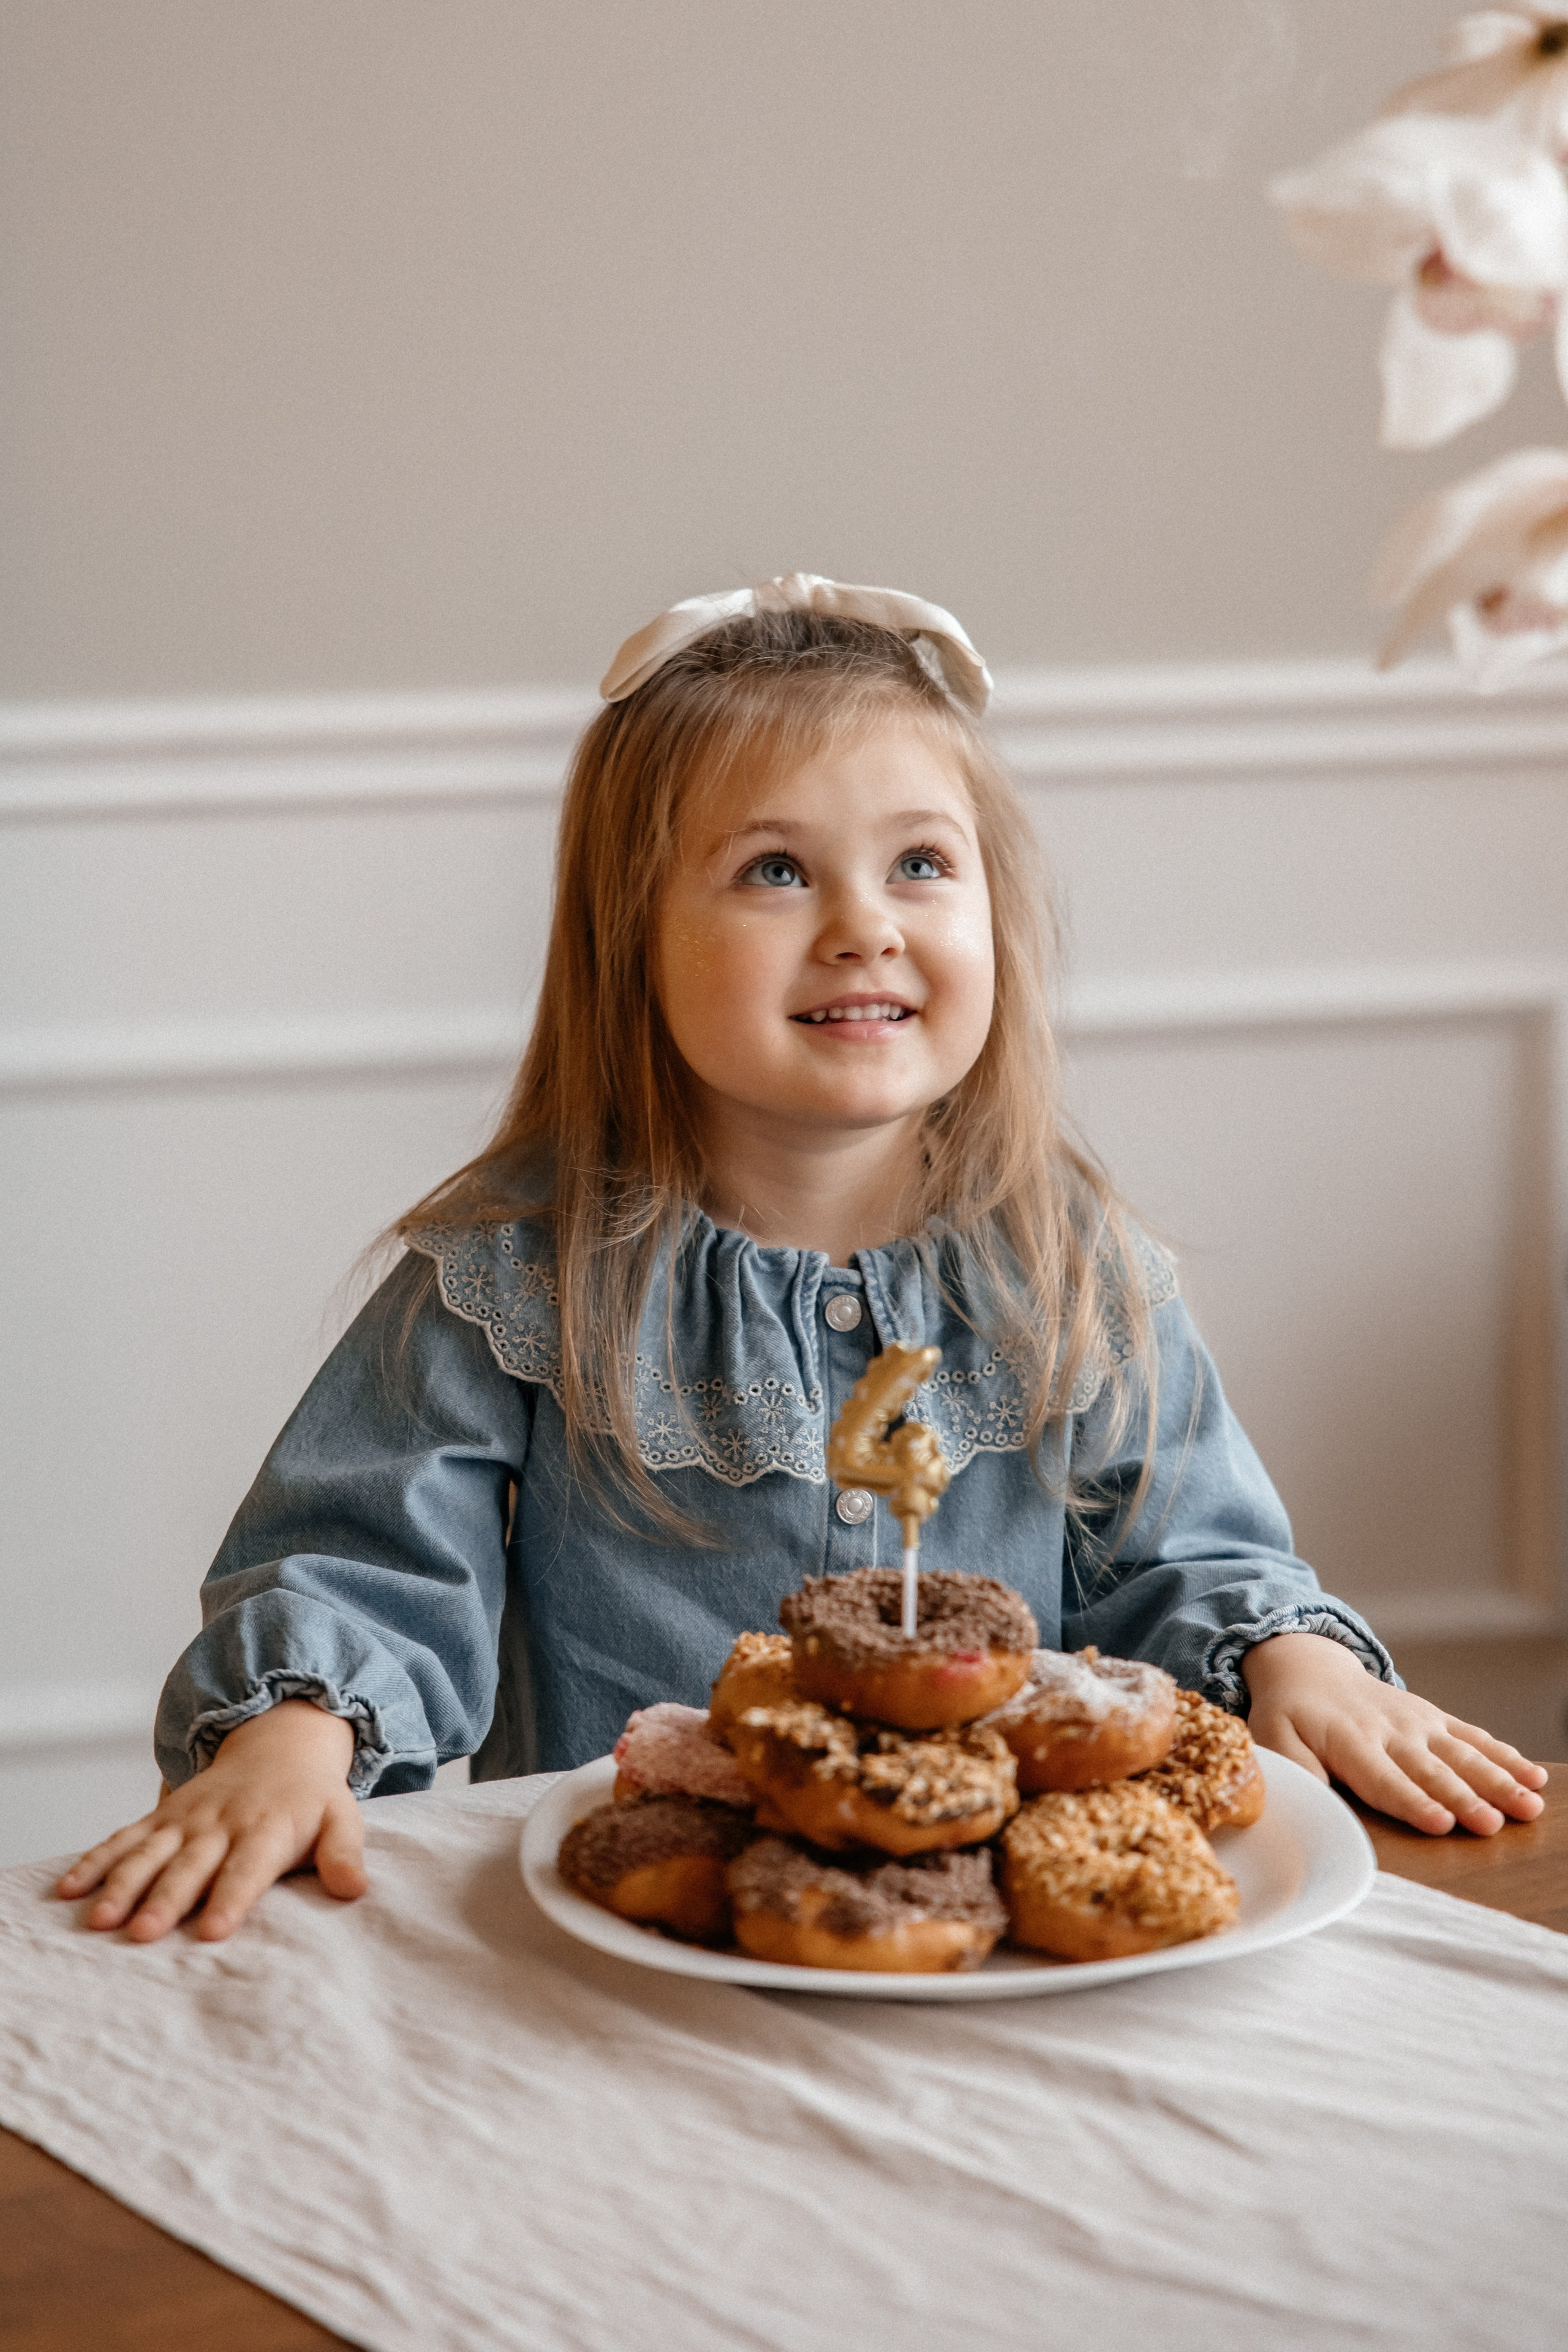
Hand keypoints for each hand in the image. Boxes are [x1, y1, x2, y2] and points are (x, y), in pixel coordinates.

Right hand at [54, 1699, 366, 1941]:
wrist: (281, 1745)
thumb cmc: (312, 1798)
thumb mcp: (342, 1817)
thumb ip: (344, 1853)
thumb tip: (355, 1889)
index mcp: (267, 1829)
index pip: (248, 1868)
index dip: (231, 1898)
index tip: (212, 1931)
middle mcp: (221, 1824)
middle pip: (190, 1866)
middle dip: (166, 1899)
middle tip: (142, 1934)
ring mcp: (186, 1820)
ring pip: (149, 1853)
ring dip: (123, 1884)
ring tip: (100, 1920)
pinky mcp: (162, 1817)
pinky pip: (124, 1838)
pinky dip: (95, 1861)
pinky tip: (69, 1889)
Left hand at [1241, 1632, 1547, 1835]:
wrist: (1308, 1667)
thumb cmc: (1290, 1715)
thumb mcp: (1275, 1738)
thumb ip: (1296, 1770)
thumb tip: (1313, 1804)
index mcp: (1349, 1742)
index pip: (1384, 1779)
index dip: (1412, 1802)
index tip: (1440, 1823)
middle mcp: (1390, 1730)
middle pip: (1432, 1771)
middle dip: (1465, 1797)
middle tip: (1493, 1823)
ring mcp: (1417, 1722)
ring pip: (1462, 1754)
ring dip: (1497, 1780)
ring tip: (1528, 1805)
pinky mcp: (1434, 1717)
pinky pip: (1473, 1736)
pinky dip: (1504, 1755)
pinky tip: (1533, 1776)